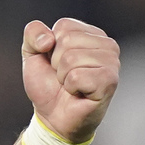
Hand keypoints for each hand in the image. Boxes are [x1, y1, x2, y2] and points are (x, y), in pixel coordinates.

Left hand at [21, 18, 118, 142]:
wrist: (53, 118)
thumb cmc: (47, 87)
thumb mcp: (32, 55)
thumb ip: (33, 34)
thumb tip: (48, 39)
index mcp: (91, 33)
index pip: (63, 26)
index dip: (50, 48)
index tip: (56, 65)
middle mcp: (107, 44)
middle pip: (66, 42)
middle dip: (56, 64)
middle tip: (64, 78)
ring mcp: (112, 62)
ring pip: (70, 59)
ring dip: (63, 78)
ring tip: (71, 86)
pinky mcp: (109, 80)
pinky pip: (76, 76)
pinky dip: (70, 88)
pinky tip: (79, 93)